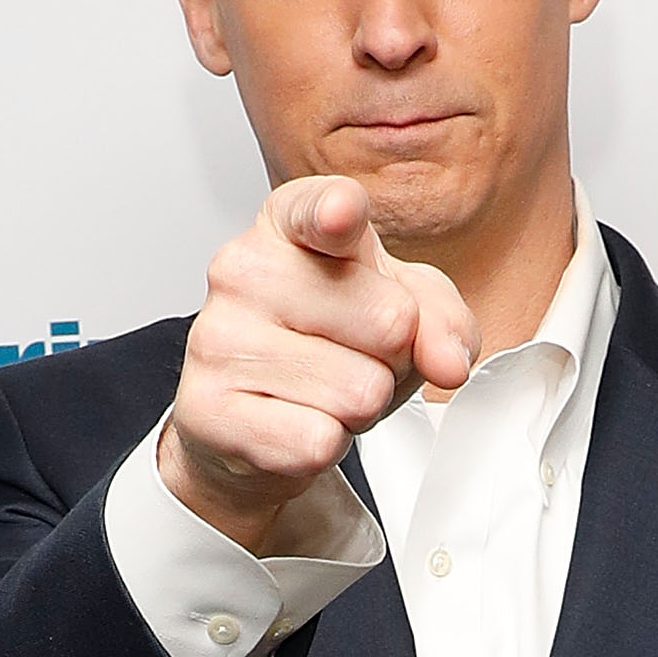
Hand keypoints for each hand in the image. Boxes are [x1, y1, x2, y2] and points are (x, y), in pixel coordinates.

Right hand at [159, 175, 478, 550]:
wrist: (248, 422)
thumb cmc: (327, 348)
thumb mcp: (401, 312)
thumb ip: (442, 320)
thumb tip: (448, 362)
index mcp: (289, 225)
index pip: (321, 209)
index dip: (340, 213)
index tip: (342, 214)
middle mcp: (243, 268)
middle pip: (389, 322)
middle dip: (392, 359)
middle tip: (352, 358)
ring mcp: (218, 338)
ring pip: (360, 392)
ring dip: (360, 410)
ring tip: (324, 394)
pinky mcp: (209, 410)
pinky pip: (318, 441)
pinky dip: (326, 447)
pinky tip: (297, 425)